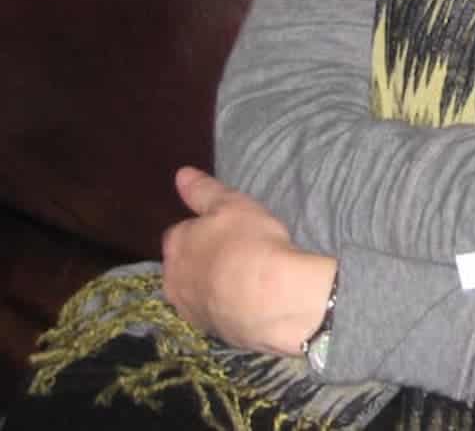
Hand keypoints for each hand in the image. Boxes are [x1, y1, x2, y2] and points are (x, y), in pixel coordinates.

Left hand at [161, 166, 335, 356]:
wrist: (270, 299)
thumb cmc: (250, 243)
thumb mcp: (231, 204)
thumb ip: (204, 190)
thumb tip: (180, 174)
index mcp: (176, 244)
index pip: (178, 232)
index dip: (199, 229)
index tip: (221, 228)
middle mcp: (172, 279)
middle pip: (182, 265)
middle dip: (199, 260)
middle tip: (232, 252)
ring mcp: (189, 310)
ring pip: (195, 291)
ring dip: (210, 285)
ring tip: (240, 278)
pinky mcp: (210, 332)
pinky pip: (213, 312)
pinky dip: (224, 305)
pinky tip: (246, 300)